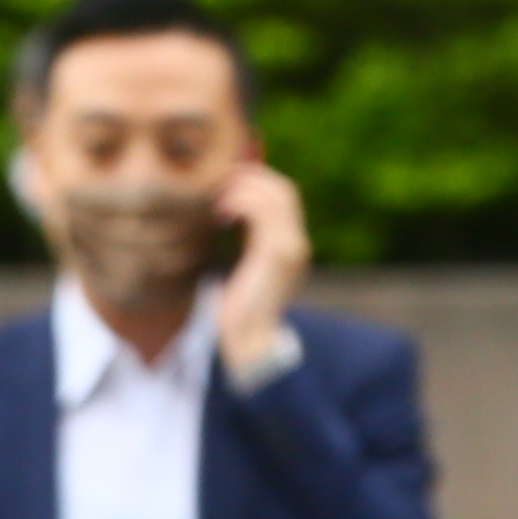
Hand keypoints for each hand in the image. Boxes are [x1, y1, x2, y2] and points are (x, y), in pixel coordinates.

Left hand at [211, 161, 313, 375]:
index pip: (286, 196)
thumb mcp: (249, 265)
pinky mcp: (277, 254)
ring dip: (244, 190)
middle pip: (285, 190)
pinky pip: (262, 213)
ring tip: (219, 201)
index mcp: (293, 244)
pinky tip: (221, 214)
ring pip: (276, 196)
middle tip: (221, 182)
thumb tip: (233, 211)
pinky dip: (241, 204)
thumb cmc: (242, 307)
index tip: (230, 181)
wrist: (249, 340)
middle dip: (253, 178)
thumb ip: (250, 239)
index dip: (261, 180)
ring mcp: (291, 247)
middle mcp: (298, 243)